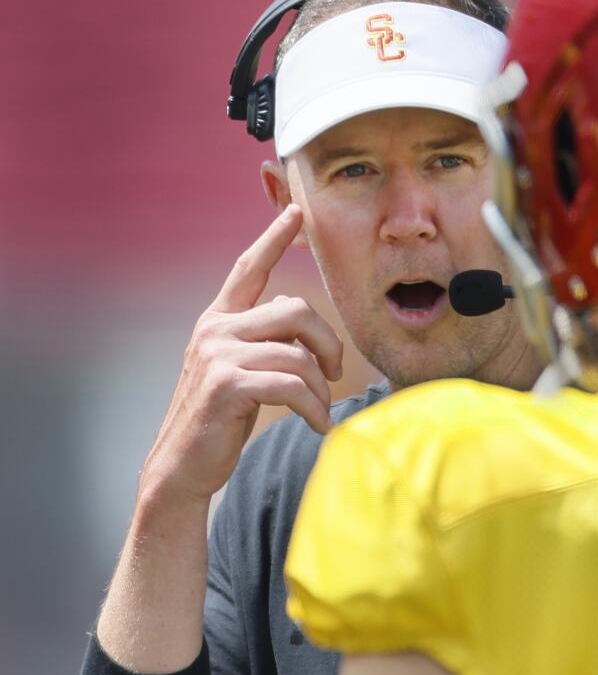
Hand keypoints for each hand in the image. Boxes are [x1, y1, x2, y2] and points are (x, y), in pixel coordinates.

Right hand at [140, 205, 343, 504]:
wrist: (184, 466)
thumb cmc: (221, 418)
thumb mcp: (241, 369)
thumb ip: (265, 341)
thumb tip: (307, 329)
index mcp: (220, 319)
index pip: (249, 267)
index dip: (274, 236)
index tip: (296, 209)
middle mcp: (216, 328)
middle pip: (297, 309)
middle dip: (328, 342)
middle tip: (336, 373)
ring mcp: (218, 354)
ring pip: (299, 352)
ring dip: (321, 387)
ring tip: (321, 410)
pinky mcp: (226, 385)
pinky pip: (292, 384)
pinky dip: (314, 408)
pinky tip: (318, 425)